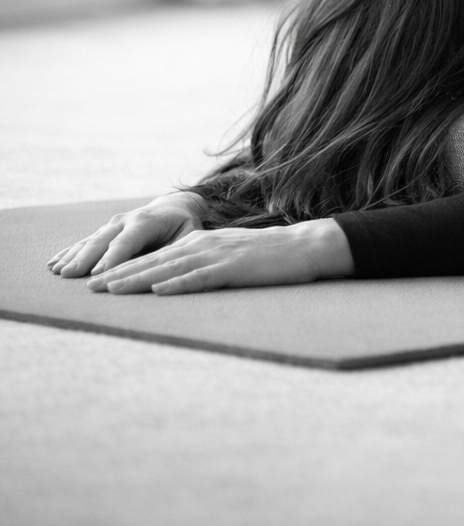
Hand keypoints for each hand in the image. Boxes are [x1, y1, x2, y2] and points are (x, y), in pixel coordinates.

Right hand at [47, 192, 207, 277]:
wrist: (175, 206)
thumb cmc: (184, 225)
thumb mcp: (189, 235)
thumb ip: (179, 249)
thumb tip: (173, 268)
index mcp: (147, 221)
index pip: (127, 241)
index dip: (113, 257)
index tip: (99, 273)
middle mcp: (126, 220)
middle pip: (103, 241)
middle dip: (87, 259)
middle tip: (72, 275)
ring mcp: (113, 224)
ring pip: (90, 241)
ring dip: (74, 256)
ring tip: (58, 271)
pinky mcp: (105, 231)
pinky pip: (85, 242)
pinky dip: (70, 252)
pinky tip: (54, 263)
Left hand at [85, 218, 354, 293]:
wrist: (302, 246)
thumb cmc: (266, 256)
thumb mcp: (227, 255)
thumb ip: (201, 262)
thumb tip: (174, 277)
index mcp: (199, 241)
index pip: (155, 256)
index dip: (125, 268)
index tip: (99, 281)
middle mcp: (202, 244)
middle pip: (154, 261)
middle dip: (121, 274)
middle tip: (92, 288)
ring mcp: (217, 255)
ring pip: (170, 268)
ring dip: (139, 279)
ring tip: (113, 290)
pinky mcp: (234, 268)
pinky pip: (201, 277)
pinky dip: (178, 284)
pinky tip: (159, 291)